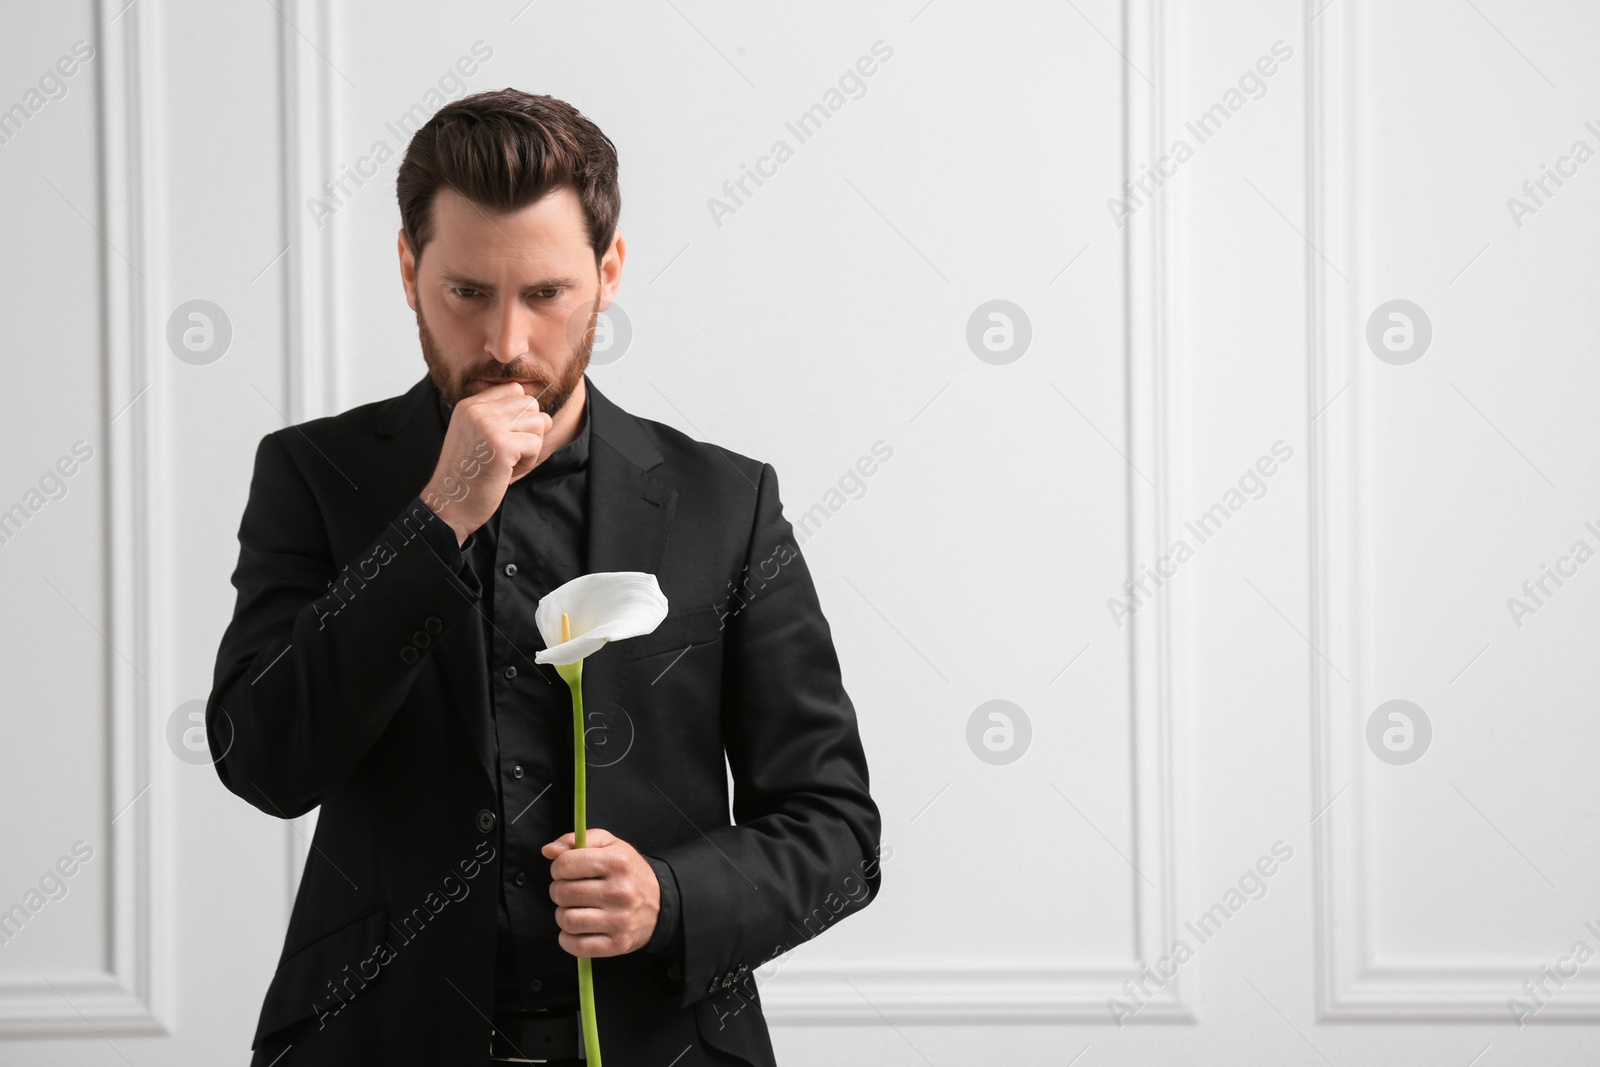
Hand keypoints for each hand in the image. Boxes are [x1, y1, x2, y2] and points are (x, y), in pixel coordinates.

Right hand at [421, 381, 552, 544]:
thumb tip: (545, 416)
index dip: (521, 414)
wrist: (450, 503)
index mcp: (469, 405)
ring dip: (531, 447)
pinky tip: (508, 472)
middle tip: (511, 452)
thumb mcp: (476, 435)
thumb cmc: (468, 474)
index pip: (514, 390)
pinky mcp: (502, 445)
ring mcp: (489, 426)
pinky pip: (536, 445)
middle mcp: (478, 411)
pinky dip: (528, 462)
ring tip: (509, 462)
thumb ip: (500, 418)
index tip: (507, 437)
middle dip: (529, 430)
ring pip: (538, 422)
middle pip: (530, 405)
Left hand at [542, 828, 660, 957]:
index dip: (557, 868)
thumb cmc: (628, 871)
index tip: (565, 871)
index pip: (565, 865)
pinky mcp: (617, 944)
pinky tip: (577, 929)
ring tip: (575, 909)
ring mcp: (620, 920)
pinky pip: (578, 946)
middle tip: (571, 891)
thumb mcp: (610, 845)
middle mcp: (620, 891)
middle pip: (562, 893)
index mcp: (617, 862)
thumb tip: (548, 850)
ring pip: (567, 920)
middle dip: (559, 891)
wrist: (661, 903)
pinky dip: (568, 939)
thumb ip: (577, 840)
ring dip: (563, 915)